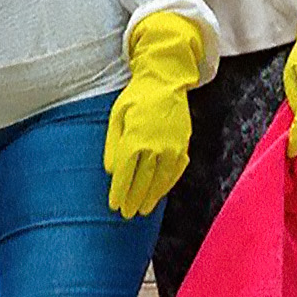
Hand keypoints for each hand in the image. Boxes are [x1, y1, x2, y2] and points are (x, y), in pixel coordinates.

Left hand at [105, 11, 205, 216]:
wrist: (165, 81)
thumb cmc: (136, 98)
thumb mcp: (117, 117)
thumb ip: (113, 145)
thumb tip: (112, 171)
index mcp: (135, 139)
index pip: (125, 174)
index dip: (119, 192)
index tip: (114, 205)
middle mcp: (155, 146)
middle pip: (143, 181)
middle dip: (134, 199)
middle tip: (127, 214)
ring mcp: (172, 147)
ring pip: (161, 180)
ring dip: (152, 197)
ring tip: (144, 210)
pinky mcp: (184, 145)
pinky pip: (176, 171)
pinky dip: (168, 184)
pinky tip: (160, 192)